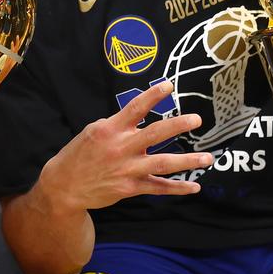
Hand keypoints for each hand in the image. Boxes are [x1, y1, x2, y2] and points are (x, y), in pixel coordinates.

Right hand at [36, 81, 212, 213]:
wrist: (64, 186)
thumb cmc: (79, 155)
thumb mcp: (93, 132)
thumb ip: (117, 125)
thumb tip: (137, 119)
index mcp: (109, 129)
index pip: (135, 108)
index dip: (153, 96)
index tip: (169, 86)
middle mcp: (120, 147)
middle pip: (154, 134)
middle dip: (177, 126)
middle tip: (196, 119)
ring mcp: (126, 169)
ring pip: (163, 163)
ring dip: (187, 161)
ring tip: (208, 157)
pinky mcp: (130, 188)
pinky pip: (158, 187)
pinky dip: (177, 188)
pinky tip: (194, 186)